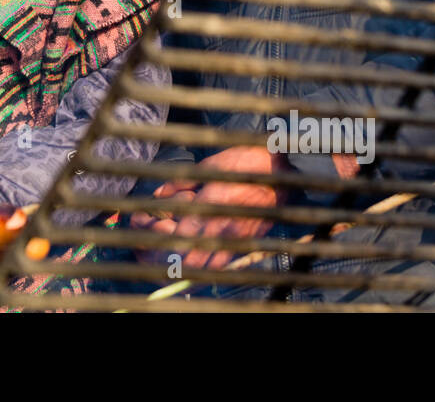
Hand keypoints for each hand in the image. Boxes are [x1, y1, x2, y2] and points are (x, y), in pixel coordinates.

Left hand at [135, 146, 285, 269]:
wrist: (280, 171)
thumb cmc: (245, 163)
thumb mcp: (210, 164)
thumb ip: (182, 181)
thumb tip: (158, 193)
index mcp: (211, 199)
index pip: (185, 228)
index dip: (168, 239)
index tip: (154, 245)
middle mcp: (223, 220)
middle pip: (196, 249)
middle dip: (178, 258)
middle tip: (163, 262)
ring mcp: (237, 232)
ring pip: (212, 260)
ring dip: (194, 267)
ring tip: (179, 270)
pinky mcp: (248, 239)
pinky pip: (228, 260)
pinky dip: (214, 268)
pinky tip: (203, 271)